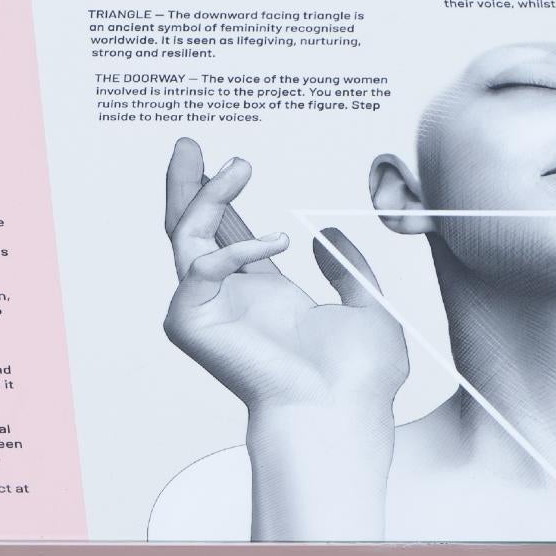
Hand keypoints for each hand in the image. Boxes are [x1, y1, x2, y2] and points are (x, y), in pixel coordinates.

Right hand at [162, 138, 407, 411]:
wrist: (339, 412)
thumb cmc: (357, 380)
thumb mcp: (368, 307)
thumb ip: (349, 270)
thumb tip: (329, 236)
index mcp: (264, 296)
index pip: (229, 234)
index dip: (223, 198)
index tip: (229, 164)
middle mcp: (230, 300)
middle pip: (193, 229)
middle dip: (189, 185)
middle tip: (189, 143)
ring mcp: (207, 311)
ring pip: (187, 238)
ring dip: (204, 197)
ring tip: (234, 165)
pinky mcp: (192, 323)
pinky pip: (200, 269)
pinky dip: (233, 249)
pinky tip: (276, 241)